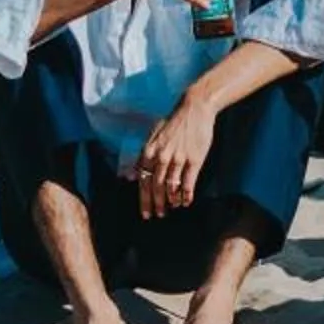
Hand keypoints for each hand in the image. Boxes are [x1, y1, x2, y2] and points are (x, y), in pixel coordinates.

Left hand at [135, 101, 217, 217]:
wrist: (194, 108)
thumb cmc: (173, 122)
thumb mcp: (153, 136)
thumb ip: (142, 157)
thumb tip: (129, 176)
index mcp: (150, 151)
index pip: (143, 181)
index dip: (144, 200)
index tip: (145, 213)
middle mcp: (162, 156)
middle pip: (156, 187)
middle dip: (156, 204)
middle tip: (159, 215)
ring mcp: (178, 158)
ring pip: (171, 187)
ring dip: (172, 201)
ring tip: (173, 207)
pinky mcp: (194, 159)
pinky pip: (188, 183)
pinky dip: (186, 195)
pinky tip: (186, 201)